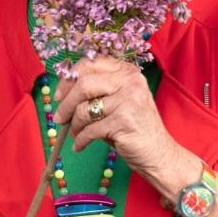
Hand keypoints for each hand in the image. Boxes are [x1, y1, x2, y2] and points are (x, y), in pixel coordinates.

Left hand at [52, 55, 181, 177]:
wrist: (158, 152)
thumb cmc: (133, 126)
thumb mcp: (118, 101)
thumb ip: (96, 91)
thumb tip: (62, 93)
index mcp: (127, 71)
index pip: (89, 64)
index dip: (68, 79)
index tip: (59, 95)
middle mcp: (130, 81)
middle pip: (83, 84)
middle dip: (65, 103)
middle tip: (59, 118)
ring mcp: (128, 100)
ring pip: (84, 109)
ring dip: (74, 125)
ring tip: (76, 134)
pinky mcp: (124, 121)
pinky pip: (90, 130)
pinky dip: (80, 140)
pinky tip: (80, 145)